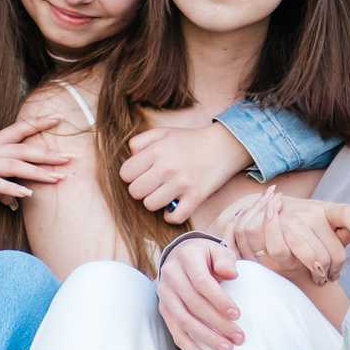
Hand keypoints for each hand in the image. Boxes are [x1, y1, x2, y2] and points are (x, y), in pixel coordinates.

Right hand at [0, 116, 72, 206]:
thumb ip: (1, 186)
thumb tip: (16, 202)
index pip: (20, 128)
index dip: (39, 123)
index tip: (60, 117)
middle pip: (25, 149)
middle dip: (48, 153)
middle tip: (71, 157)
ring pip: (15, 166)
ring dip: (38, 172)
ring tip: (58, 177)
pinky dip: (11, 188)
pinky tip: (26, 194)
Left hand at [120, 121, 254, 224]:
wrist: (223, 145)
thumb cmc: (191, 140)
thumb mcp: (163, 133)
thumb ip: (140, 141)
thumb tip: (130, 157)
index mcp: (156, 151)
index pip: (125, 174)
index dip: (132, 175)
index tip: (142, 174)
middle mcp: (166, 167)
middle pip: (135, 192)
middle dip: (141, 190)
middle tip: (153, 185)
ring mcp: (181, 184)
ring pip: (150, 205)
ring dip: (155, 202)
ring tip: (164, 194)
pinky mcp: (196, 196)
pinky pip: (174, 217)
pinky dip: (171, 216)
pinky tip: (174, 207)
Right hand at [159, 235, 242, 349]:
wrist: (182, 255)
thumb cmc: (206, 255)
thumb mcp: (218, 251)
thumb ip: (225, 261)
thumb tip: (232, 274)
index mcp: (186, 258)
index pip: (201, 282)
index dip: (219, 300)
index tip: (237, 314)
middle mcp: (171, 275)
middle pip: (193, 304)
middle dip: (217, 323)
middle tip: (238, 337)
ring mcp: (164, 294)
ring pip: (183, 321)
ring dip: (205, 338)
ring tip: (226, 349)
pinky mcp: (164, 309)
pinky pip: (175, 332)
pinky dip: (190, 348)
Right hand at [221, 190, 349, 286]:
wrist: (267, 209)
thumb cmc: (306, 222)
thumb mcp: (329, 222)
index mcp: (329, 208)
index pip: (349, 215)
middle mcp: (313, 212)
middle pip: (336, 250)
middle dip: (337, 268)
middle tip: (334, 275)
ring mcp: (295, 221)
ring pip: (319, 258)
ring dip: (323, 273)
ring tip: (322, 277)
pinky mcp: (278, 232)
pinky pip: (297, 256)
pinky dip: (307, 269)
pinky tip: (311, 273)